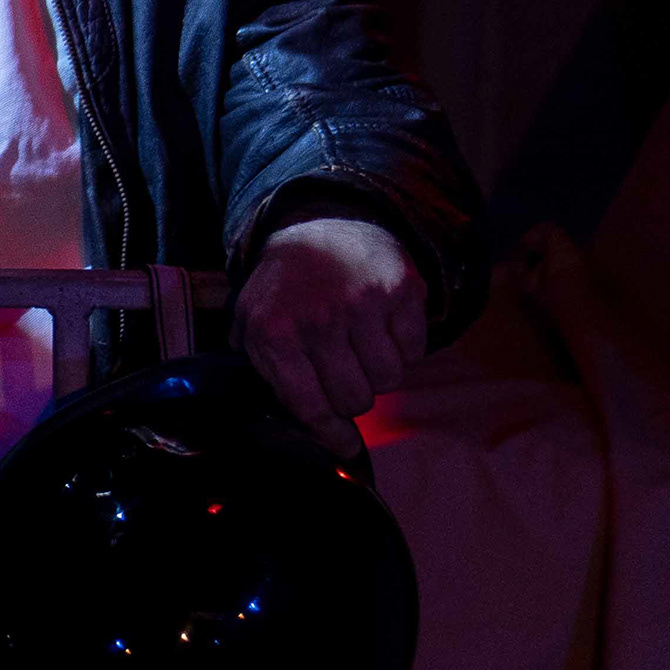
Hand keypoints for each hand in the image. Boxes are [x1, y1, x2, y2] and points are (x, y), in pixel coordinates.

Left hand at [233, 217, 425, 451]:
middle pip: (354, 399)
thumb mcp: (254, 321)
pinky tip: (383, 325)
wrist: (322, 224)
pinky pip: (415, 351)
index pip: (309, 405)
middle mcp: (318, 318)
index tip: (345, 445)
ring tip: (361, 343)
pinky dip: (404, 347)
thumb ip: (265, 369)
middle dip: (352, 394)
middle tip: (345, 370)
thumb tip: (304, 423)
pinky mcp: (401, 289)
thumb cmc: (288, 287)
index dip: (330, 434)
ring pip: (388, 379)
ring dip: (379, 371)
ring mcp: (362, 302)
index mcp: (275, 332)